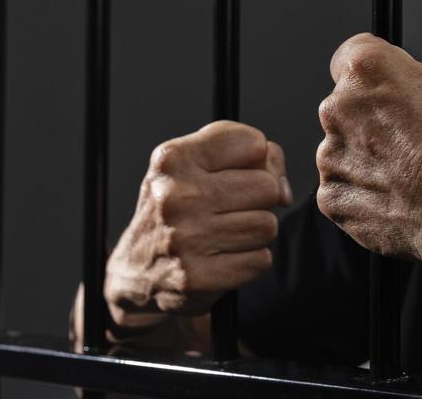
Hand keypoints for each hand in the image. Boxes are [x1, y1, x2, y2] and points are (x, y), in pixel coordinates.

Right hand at [105, 121, 291, 320]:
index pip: (253, 143)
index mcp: (174, 159)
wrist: (137, 270)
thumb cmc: (178, 207)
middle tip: (232, 208)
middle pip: (266, 187)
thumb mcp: (198, 165)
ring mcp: (185, 238)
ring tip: (227, 233)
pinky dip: (251, 260)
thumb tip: (283, 191)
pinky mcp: (197, 277)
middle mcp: (175, 196)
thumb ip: (252, 157)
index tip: (238, 172)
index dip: (257, 159)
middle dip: (260, 199)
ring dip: (256, 232)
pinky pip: (261, 260)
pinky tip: (224, 256)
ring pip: (268, 225)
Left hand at [316, 33, 421, 269]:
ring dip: (368, 158)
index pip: (350, 55)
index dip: (375, 72)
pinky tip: (400, 200)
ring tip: (410, 177)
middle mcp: (338, 107)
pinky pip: (344, 190)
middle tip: (411, 140)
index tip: (388, 88)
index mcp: (368, 69)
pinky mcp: (331, 198)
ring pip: (344, 150)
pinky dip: (364, 195)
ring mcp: (330, 156)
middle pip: (346, 106)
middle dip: (372, 119)